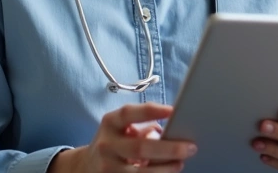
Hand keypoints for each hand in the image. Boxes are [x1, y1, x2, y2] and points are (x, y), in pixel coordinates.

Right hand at [48, 103, 195, 172]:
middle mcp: (106, 144)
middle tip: (190, 147)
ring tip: (180, 163)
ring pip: (140, 172)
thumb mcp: (121, 127)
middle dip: (168, 148)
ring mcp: (107, 167)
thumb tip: (171, 130)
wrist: (86, 165)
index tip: (174, 111)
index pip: (130, 113)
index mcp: (110, 123)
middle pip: (140, 147)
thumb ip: (142, 125)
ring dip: (164, 169)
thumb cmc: (114, 141)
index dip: (152, 111)